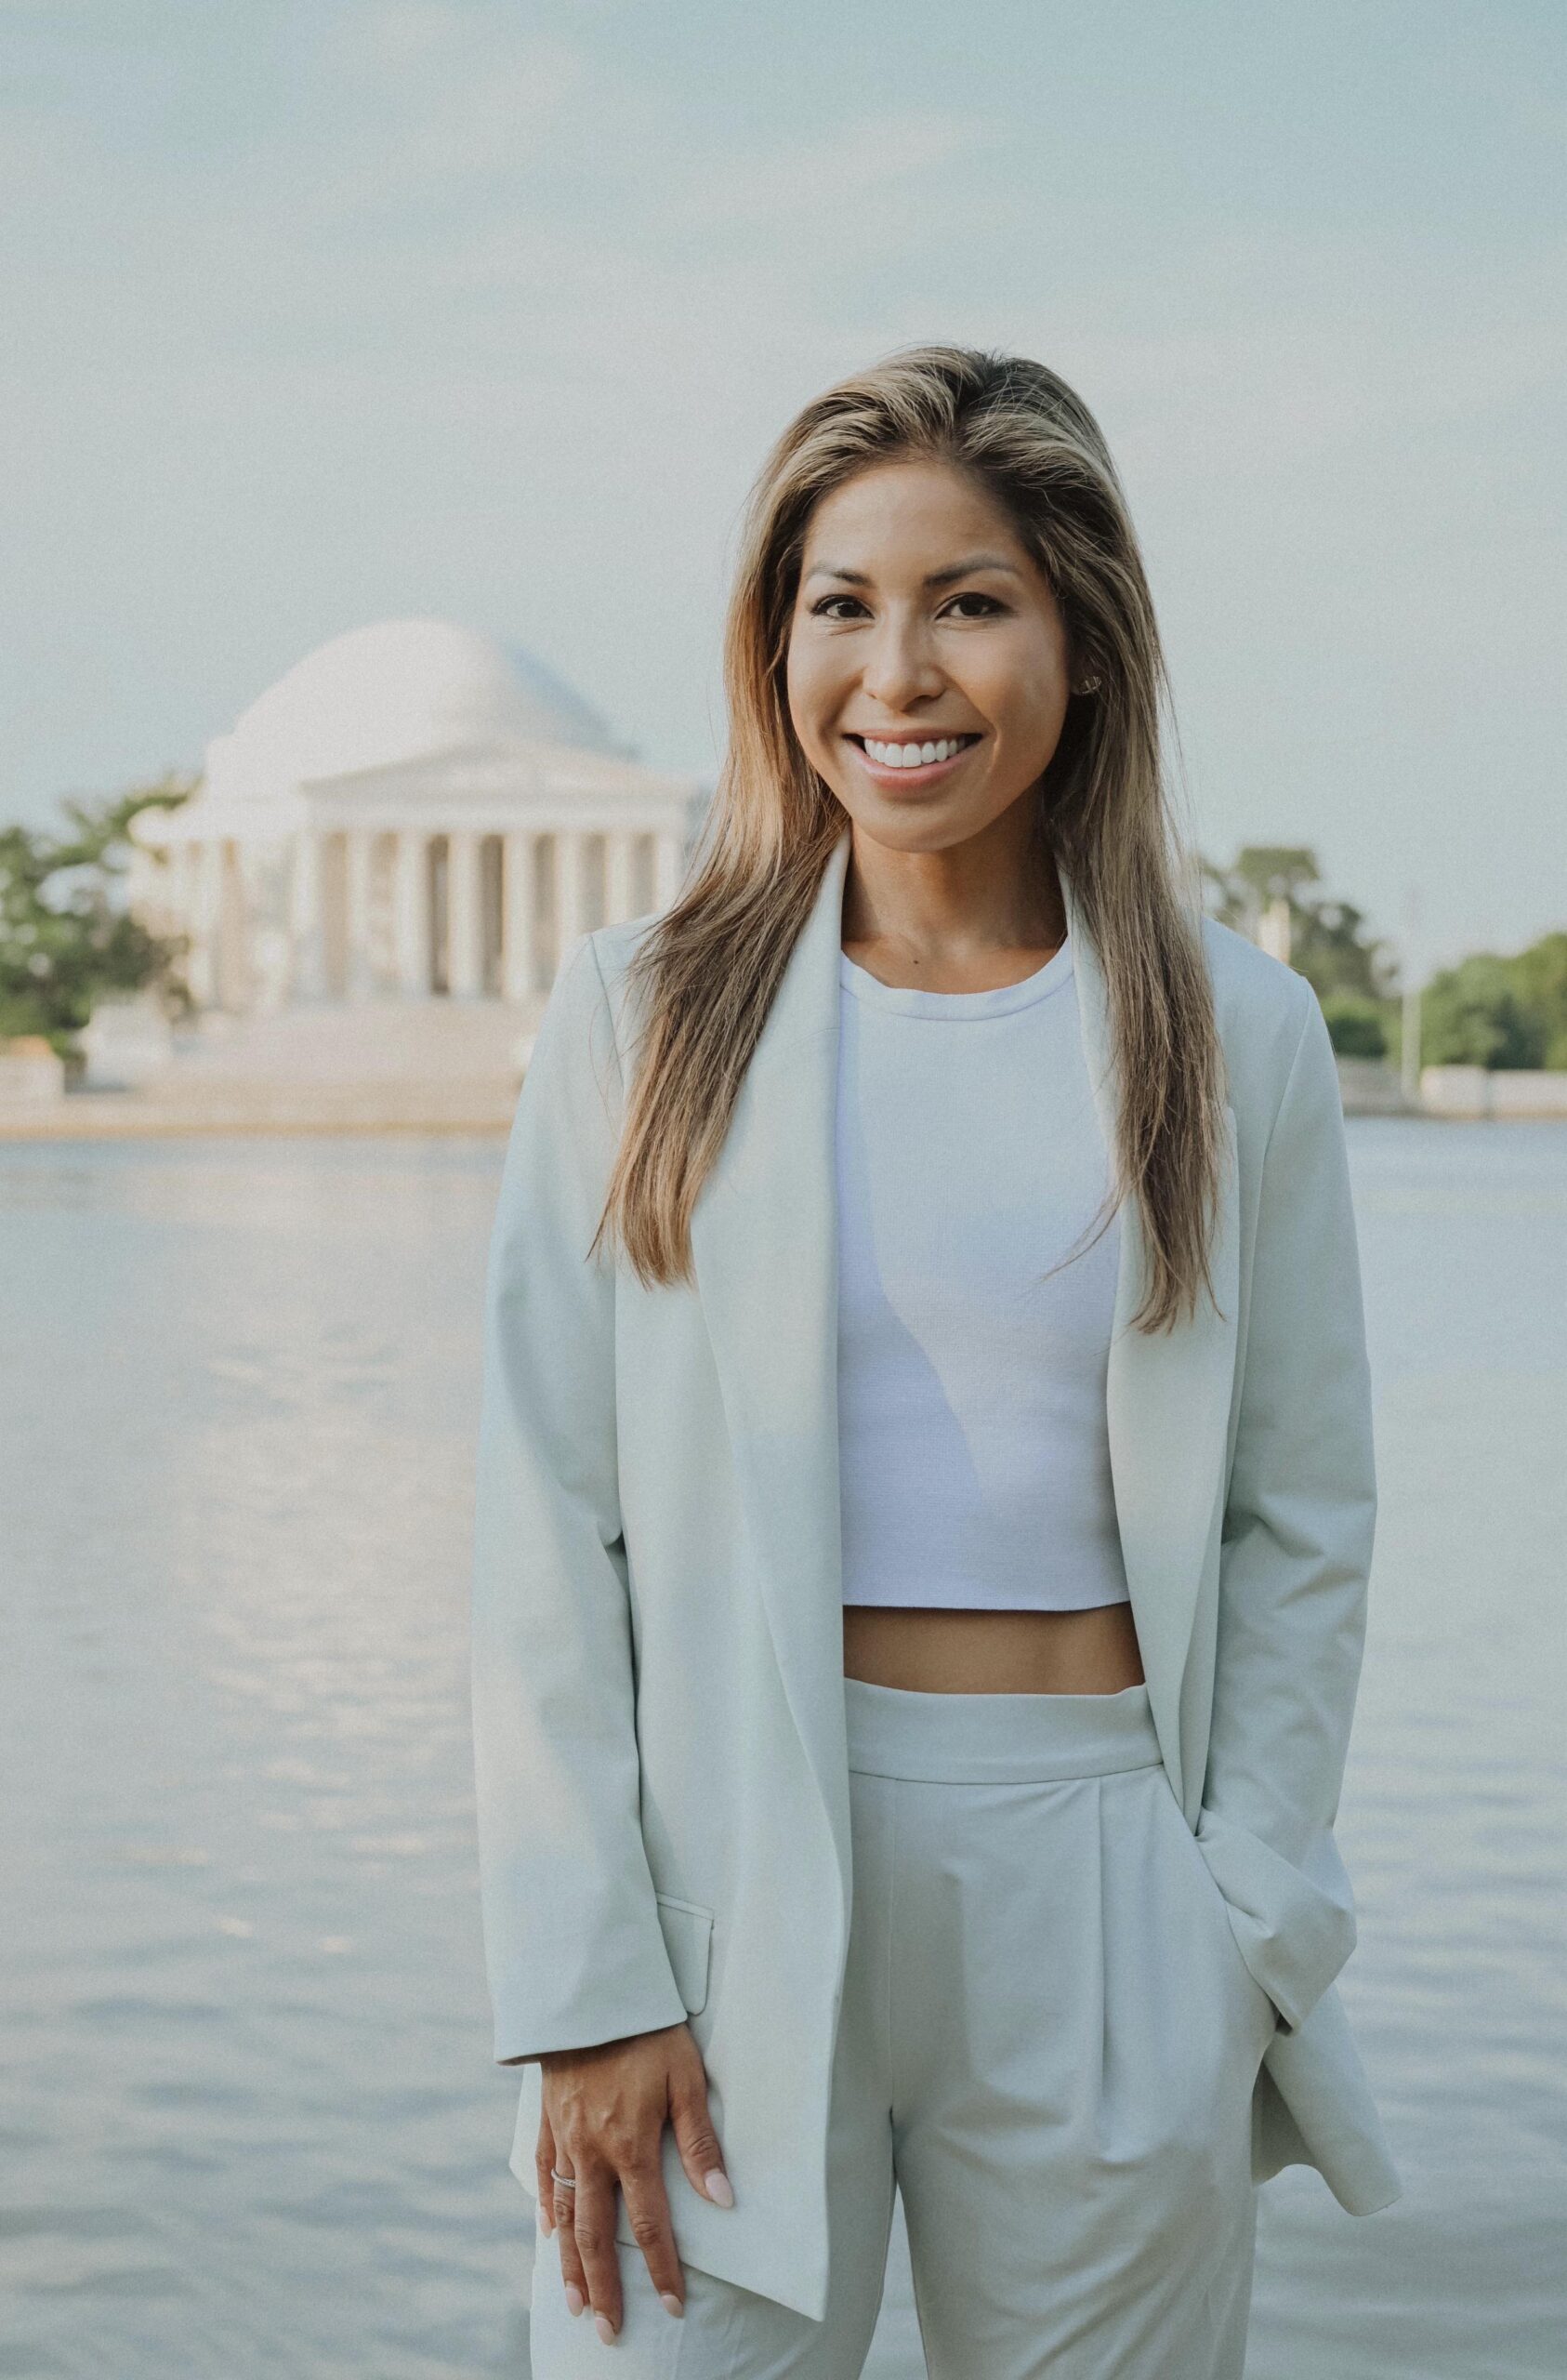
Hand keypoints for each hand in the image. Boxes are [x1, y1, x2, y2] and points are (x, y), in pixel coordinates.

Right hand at [537, 2021, 734, 2341]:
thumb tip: (722, 2197)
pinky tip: (546, 2231)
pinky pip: (541, 2174)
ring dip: (569, 2263)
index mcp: (631, 2146)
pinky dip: (544, 2208)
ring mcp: (564, 2139)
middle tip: (608, 2332)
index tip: (672, 2306)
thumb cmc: (648, 2031)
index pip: (649, 2225)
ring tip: (575, 2303)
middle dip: (604, 2288)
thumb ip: (701, 2141)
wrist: (590, 1993)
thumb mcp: (687, 2078)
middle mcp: (592, 2152)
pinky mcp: (546, 2121)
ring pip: (562, 2215)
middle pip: (595, 2235)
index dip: (662, 2270)